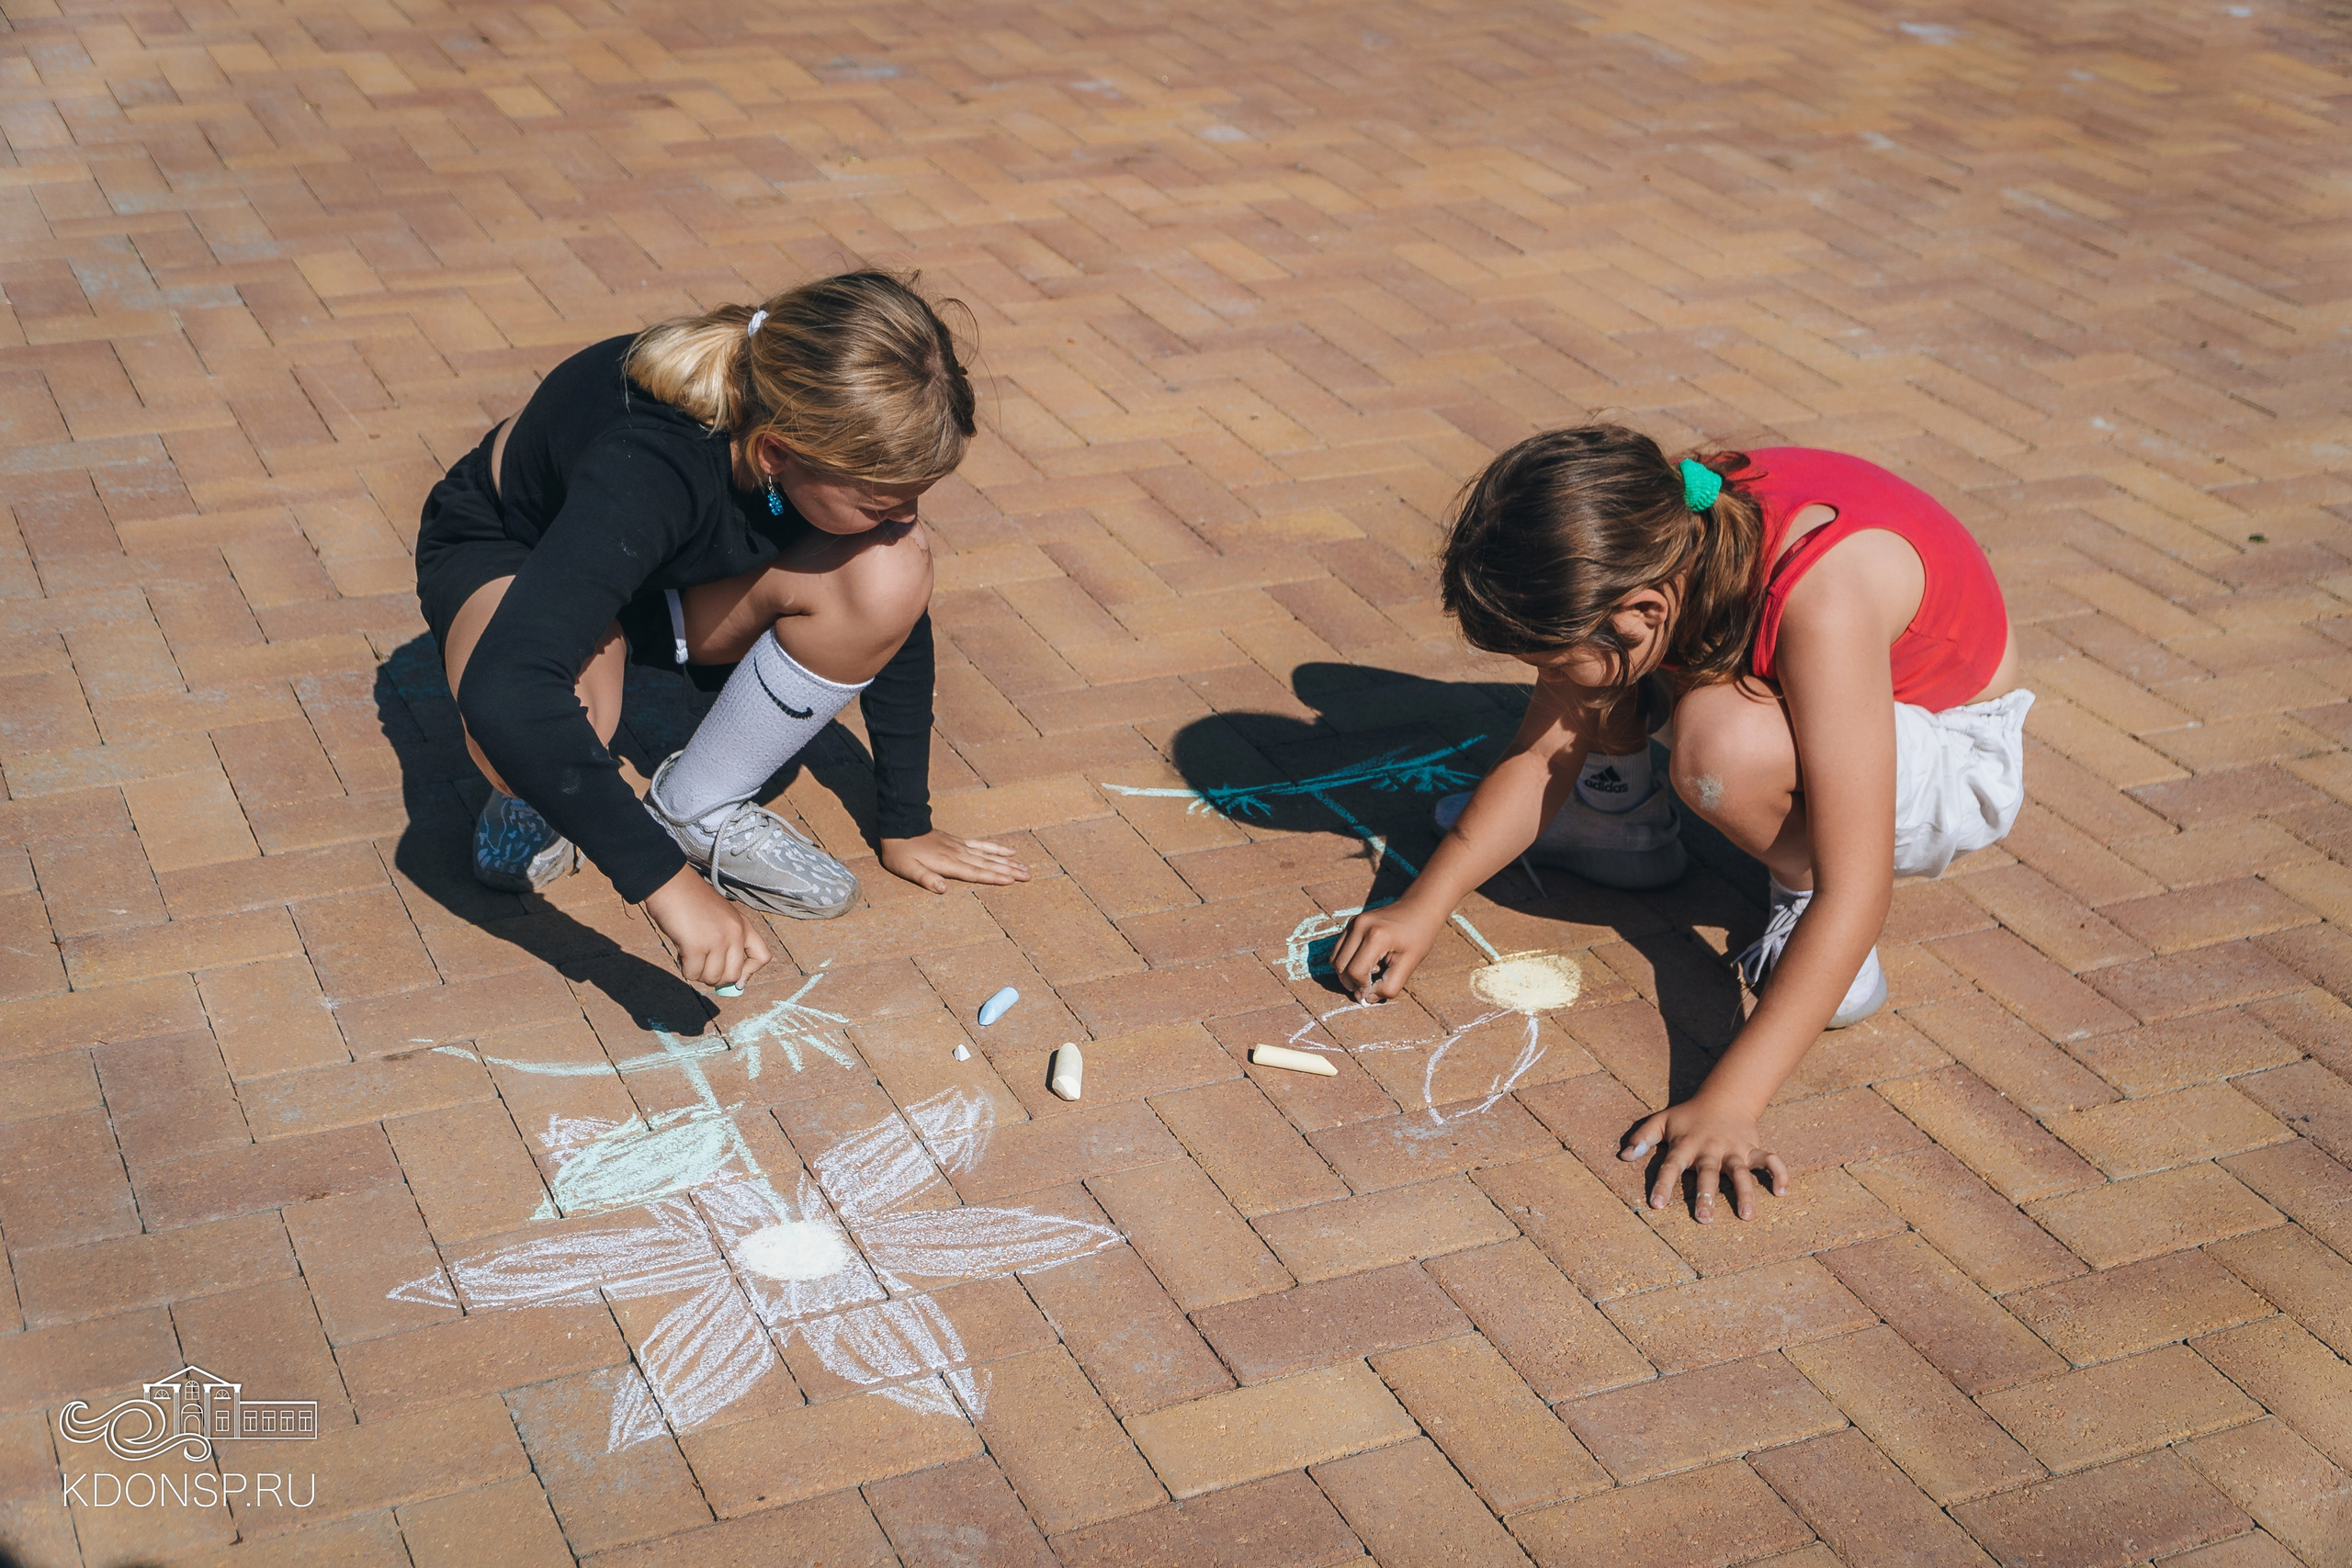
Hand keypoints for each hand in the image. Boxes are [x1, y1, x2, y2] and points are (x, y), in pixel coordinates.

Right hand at [643, 867, 772, 987]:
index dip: (748, 972)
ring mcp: (717, 940)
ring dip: (698, 973)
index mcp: (744, 925)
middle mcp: (735, 933)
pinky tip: (681, 953)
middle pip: (733, 975)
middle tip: (702, 965)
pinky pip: (692, 974)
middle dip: (715, 978)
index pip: (762, 957)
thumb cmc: (691, 902)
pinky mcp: (696, 946)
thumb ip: (728, 944)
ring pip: (712, 978)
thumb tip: (734, 983)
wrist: (670, 884)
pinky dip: (684, 969)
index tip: (735, 977)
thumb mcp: (720, 919)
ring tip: (689, 955)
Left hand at [881, 831, 1030, 892]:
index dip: (994, 877)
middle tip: (1029, 875)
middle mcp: (959, 854)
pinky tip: (1009, 851)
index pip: (975, 873)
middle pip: (988, 864)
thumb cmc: (901, 853)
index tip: (1012, 880)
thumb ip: (926, 879)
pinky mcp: (959, 841)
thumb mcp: (908, 869)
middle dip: (1009, 871)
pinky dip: (996, 848)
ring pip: (989, 855)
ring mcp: (960, 846)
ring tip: (1025, 867)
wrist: (900, 827)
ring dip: (1008, 862)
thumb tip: (943, 889)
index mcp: (948, 864)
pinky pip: (982, 845)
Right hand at [1331, 898, 1445, 1002]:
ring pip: (1335, 958)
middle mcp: (1360, 926)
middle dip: (1351, 982)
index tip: (1373, 991)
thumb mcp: (1409, 965)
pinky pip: (1338, 949)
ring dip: (1347, 973)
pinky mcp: (1350, 923)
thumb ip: (1390, 986)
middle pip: (1340, 966)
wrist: (1419, 908)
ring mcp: (1353, 923)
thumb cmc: (1418, 936)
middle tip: (1369, 986)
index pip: (1355, 972)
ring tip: (1369, 972)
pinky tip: (1367, 962)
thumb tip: (1368, 998)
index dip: (1362, 987)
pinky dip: (1347, 961)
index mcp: (1376, 936)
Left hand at [1621, 1096, 1788, 1221]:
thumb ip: (1642, 1137)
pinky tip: (1782, 1191)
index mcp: (1686, 1145)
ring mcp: (1734, 1150)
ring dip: (1745, 1193)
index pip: (1670, 1166)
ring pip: (1741, 1172)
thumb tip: (1623, 1156)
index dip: (1663, 1185)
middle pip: (1708, 1173)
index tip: (1656, 1206)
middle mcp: (1710, 1149)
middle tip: (1704, 1219)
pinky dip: (1779, 1173)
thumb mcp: (1661, 1121)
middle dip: (1706, 1196)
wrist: (1724, 1098)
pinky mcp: (1753, 1149)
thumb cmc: (1688, 1116)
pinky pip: (1770, 1160)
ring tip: (1747, 1216)